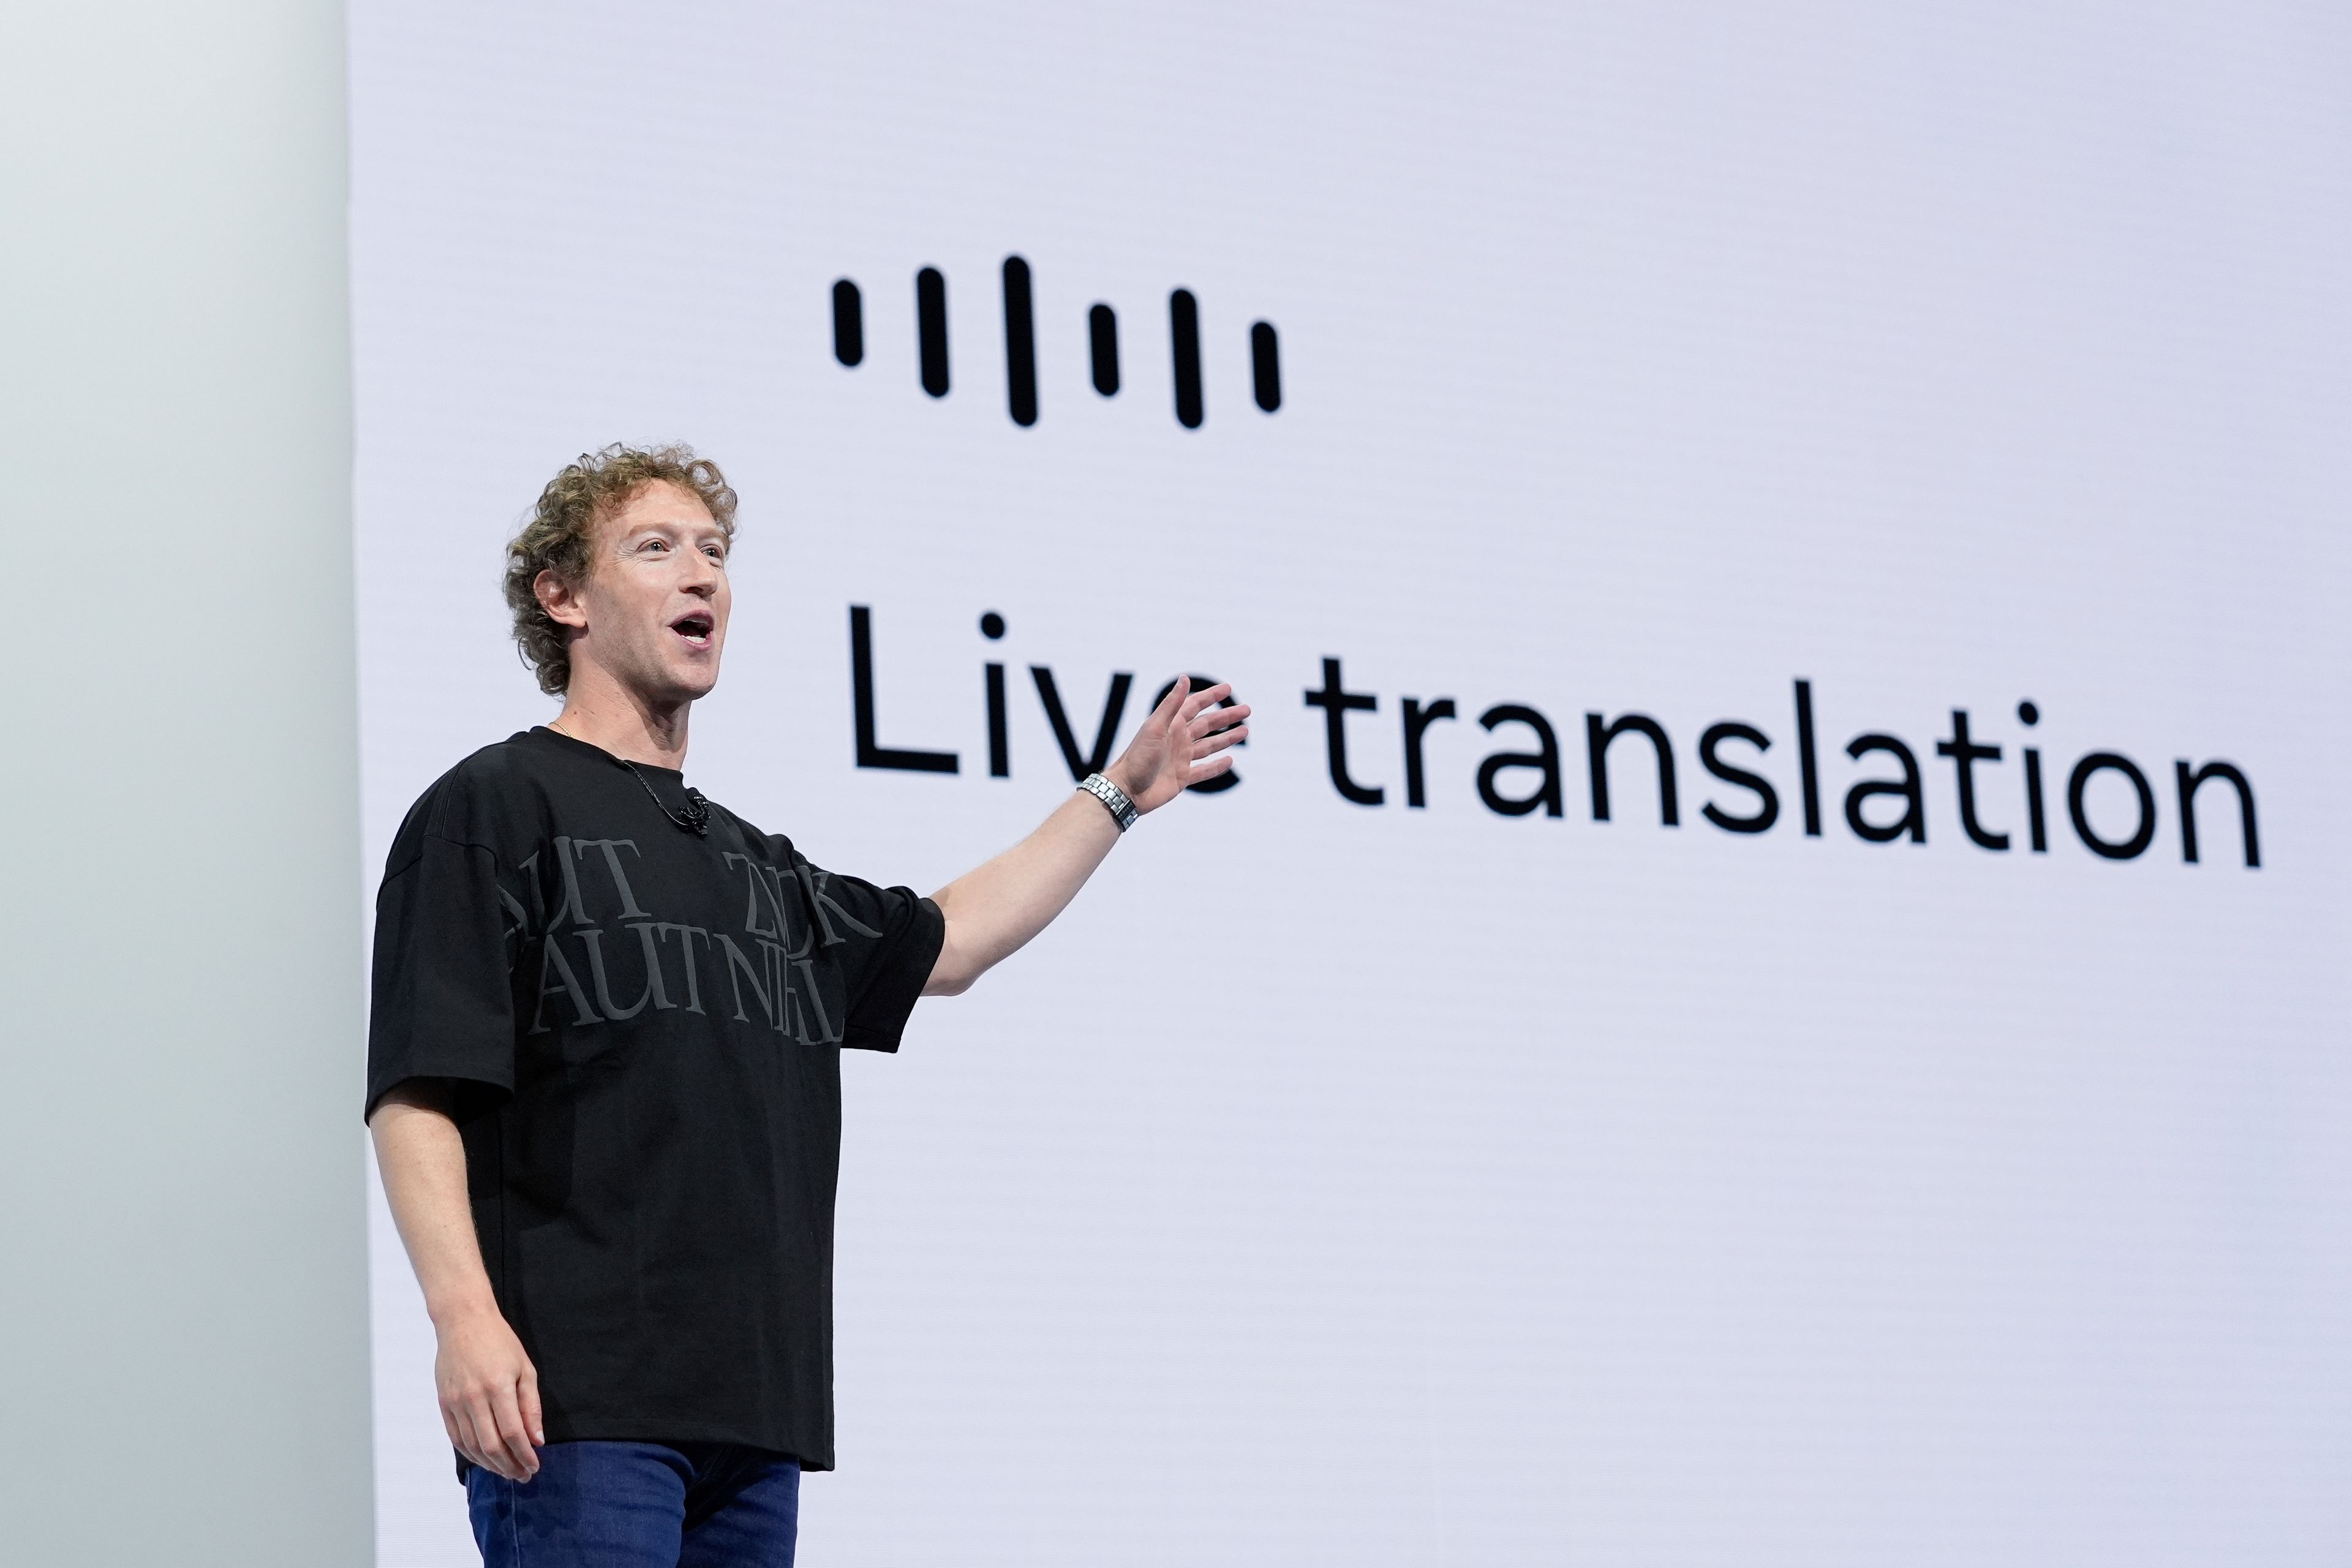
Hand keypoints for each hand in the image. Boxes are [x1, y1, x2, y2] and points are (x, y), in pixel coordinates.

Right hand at [434, 1301, 543, 1480]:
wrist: (463, 1322)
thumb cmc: (499, 1342)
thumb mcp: (525, 1368)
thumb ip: (531, 1406)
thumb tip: (537, 1439)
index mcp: (499, 1387)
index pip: (513, 1433)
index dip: (525, 1455)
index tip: (535, 1466)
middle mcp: (474, 1397)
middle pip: (492, 1446)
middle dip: (509, 1466)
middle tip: (523, 1475)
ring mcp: (455, 1402)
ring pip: (472, 1446)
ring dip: (491, 1465)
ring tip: (507, 1472)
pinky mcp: (444, 1403)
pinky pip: (457, 1438)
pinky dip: (471, 1454)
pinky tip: (485, 1460)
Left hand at [1108, 678, 1250, 813]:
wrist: (1126, 790)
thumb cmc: (1136, 757)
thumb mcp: (1155, 727)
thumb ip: (1171, 704)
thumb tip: (1184, 677)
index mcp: (1171, 725)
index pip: (1195, 705)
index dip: (1211, 696)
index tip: (1228, 688)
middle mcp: (1177, 739)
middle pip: (1207, 724)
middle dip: (1227, 716)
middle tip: (1247, 710)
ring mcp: (1181, 759)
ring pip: (1209, 746)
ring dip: (1227, 738)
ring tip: (1245, 731)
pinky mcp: (1182, 778)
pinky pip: (1204, 770)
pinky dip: (1217, 766)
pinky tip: (1230, 760)